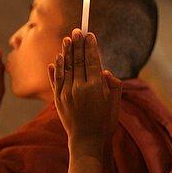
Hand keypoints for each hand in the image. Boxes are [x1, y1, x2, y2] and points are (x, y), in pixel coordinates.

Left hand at [49, 29, 121, 157]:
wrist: (87, 142)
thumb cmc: (105, 122)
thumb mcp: (115, 103)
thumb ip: (114, 85)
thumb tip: (105, 71)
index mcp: (95, 87)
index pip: (91, 61)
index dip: (90, 46)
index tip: (89, 34)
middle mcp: (79, 88)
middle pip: (77, 61)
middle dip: (77, 44)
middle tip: (76, 30)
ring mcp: (66, 94)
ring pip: (65, 68)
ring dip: (65, 52)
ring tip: (66, 39)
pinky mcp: (57, 100)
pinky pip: (55, 80)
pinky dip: (55, 68)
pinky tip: (55, 59)